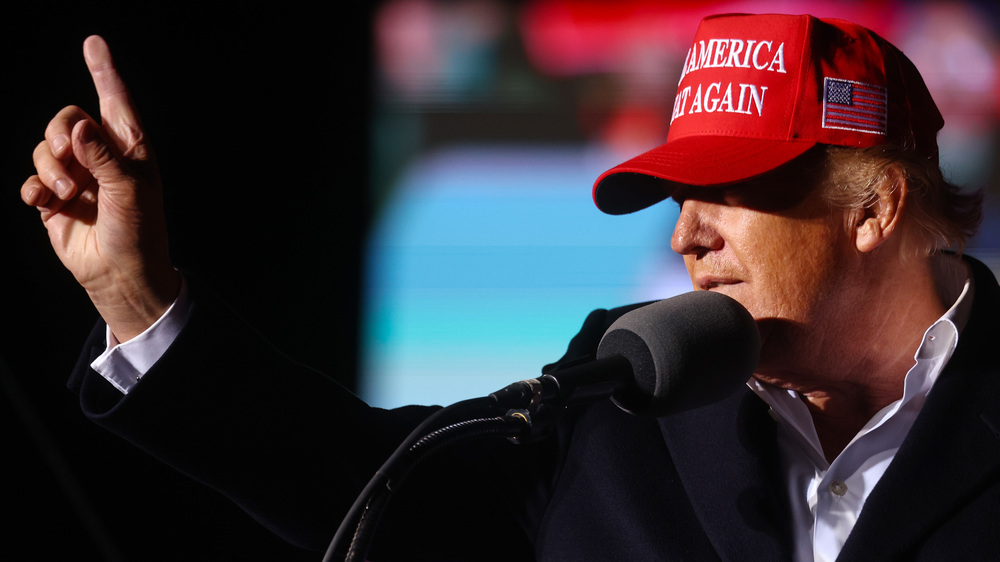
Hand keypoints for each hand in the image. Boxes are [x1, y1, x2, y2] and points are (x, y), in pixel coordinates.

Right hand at [21, 36, 179, 341]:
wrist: (122, 276)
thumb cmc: (140, 233)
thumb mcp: (130, 191)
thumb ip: (103, 156)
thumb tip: (78, 124)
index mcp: (129, 150)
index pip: (114, 102)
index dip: (103, 72)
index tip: (94, 42)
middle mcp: (101, 159)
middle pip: (65, 120)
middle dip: (58, 133)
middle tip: (67, 159)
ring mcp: (77, 178)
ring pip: (45, 149)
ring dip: (48, 165)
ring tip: (65, 191)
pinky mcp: (55, 201)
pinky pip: (33, 180)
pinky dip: (35, 188)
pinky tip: (45, 202)